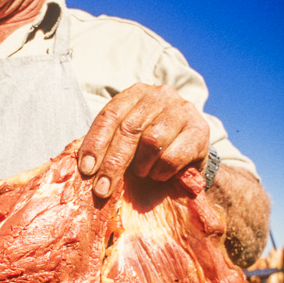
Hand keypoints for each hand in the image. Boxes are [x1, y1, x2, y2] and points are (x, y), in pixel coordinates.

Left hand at [77, 84, 210, 198]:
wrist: (192, 153)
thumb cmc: (151, 147)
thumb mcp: (129, 139)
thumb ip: (109, 144)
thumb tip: (83, 167)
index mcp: (136, 93)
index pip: (110, 115)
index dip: (95, 143)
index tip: (86, 169)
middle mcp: (160, 95)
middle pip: (129, 129)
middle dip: (113, 163)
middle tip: (102, 189)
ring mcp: (182, 110)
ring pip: (151, 141)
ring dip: (141, 166)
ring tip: (141, 173)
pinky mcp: (200, 129)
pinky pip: (172, 156)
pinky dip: (161, 171)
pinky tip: (159, 174)